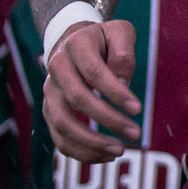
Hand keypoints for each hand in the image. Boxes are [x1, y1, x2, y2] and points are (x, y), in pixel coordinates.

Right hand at [41, 19, 139, 161]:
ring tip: (120, 150)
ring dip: (91, 143)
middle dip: (107, 119)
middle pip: (77, 99)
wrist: (74, 42)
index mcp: (74, 46)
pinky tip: (106, 156)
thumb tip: (122, 83)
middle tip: (135, 133)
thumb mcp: (119, 32)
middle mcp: (56, 69)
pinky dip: (81, 152)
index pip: (93, 73)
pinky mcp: (50, 112)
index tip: (138, 109)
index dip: (115, 93)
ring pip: (62, 124)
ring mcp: (50, 92)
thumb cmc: (104, 40)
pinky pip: (60, 139)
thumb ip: (123, 53)